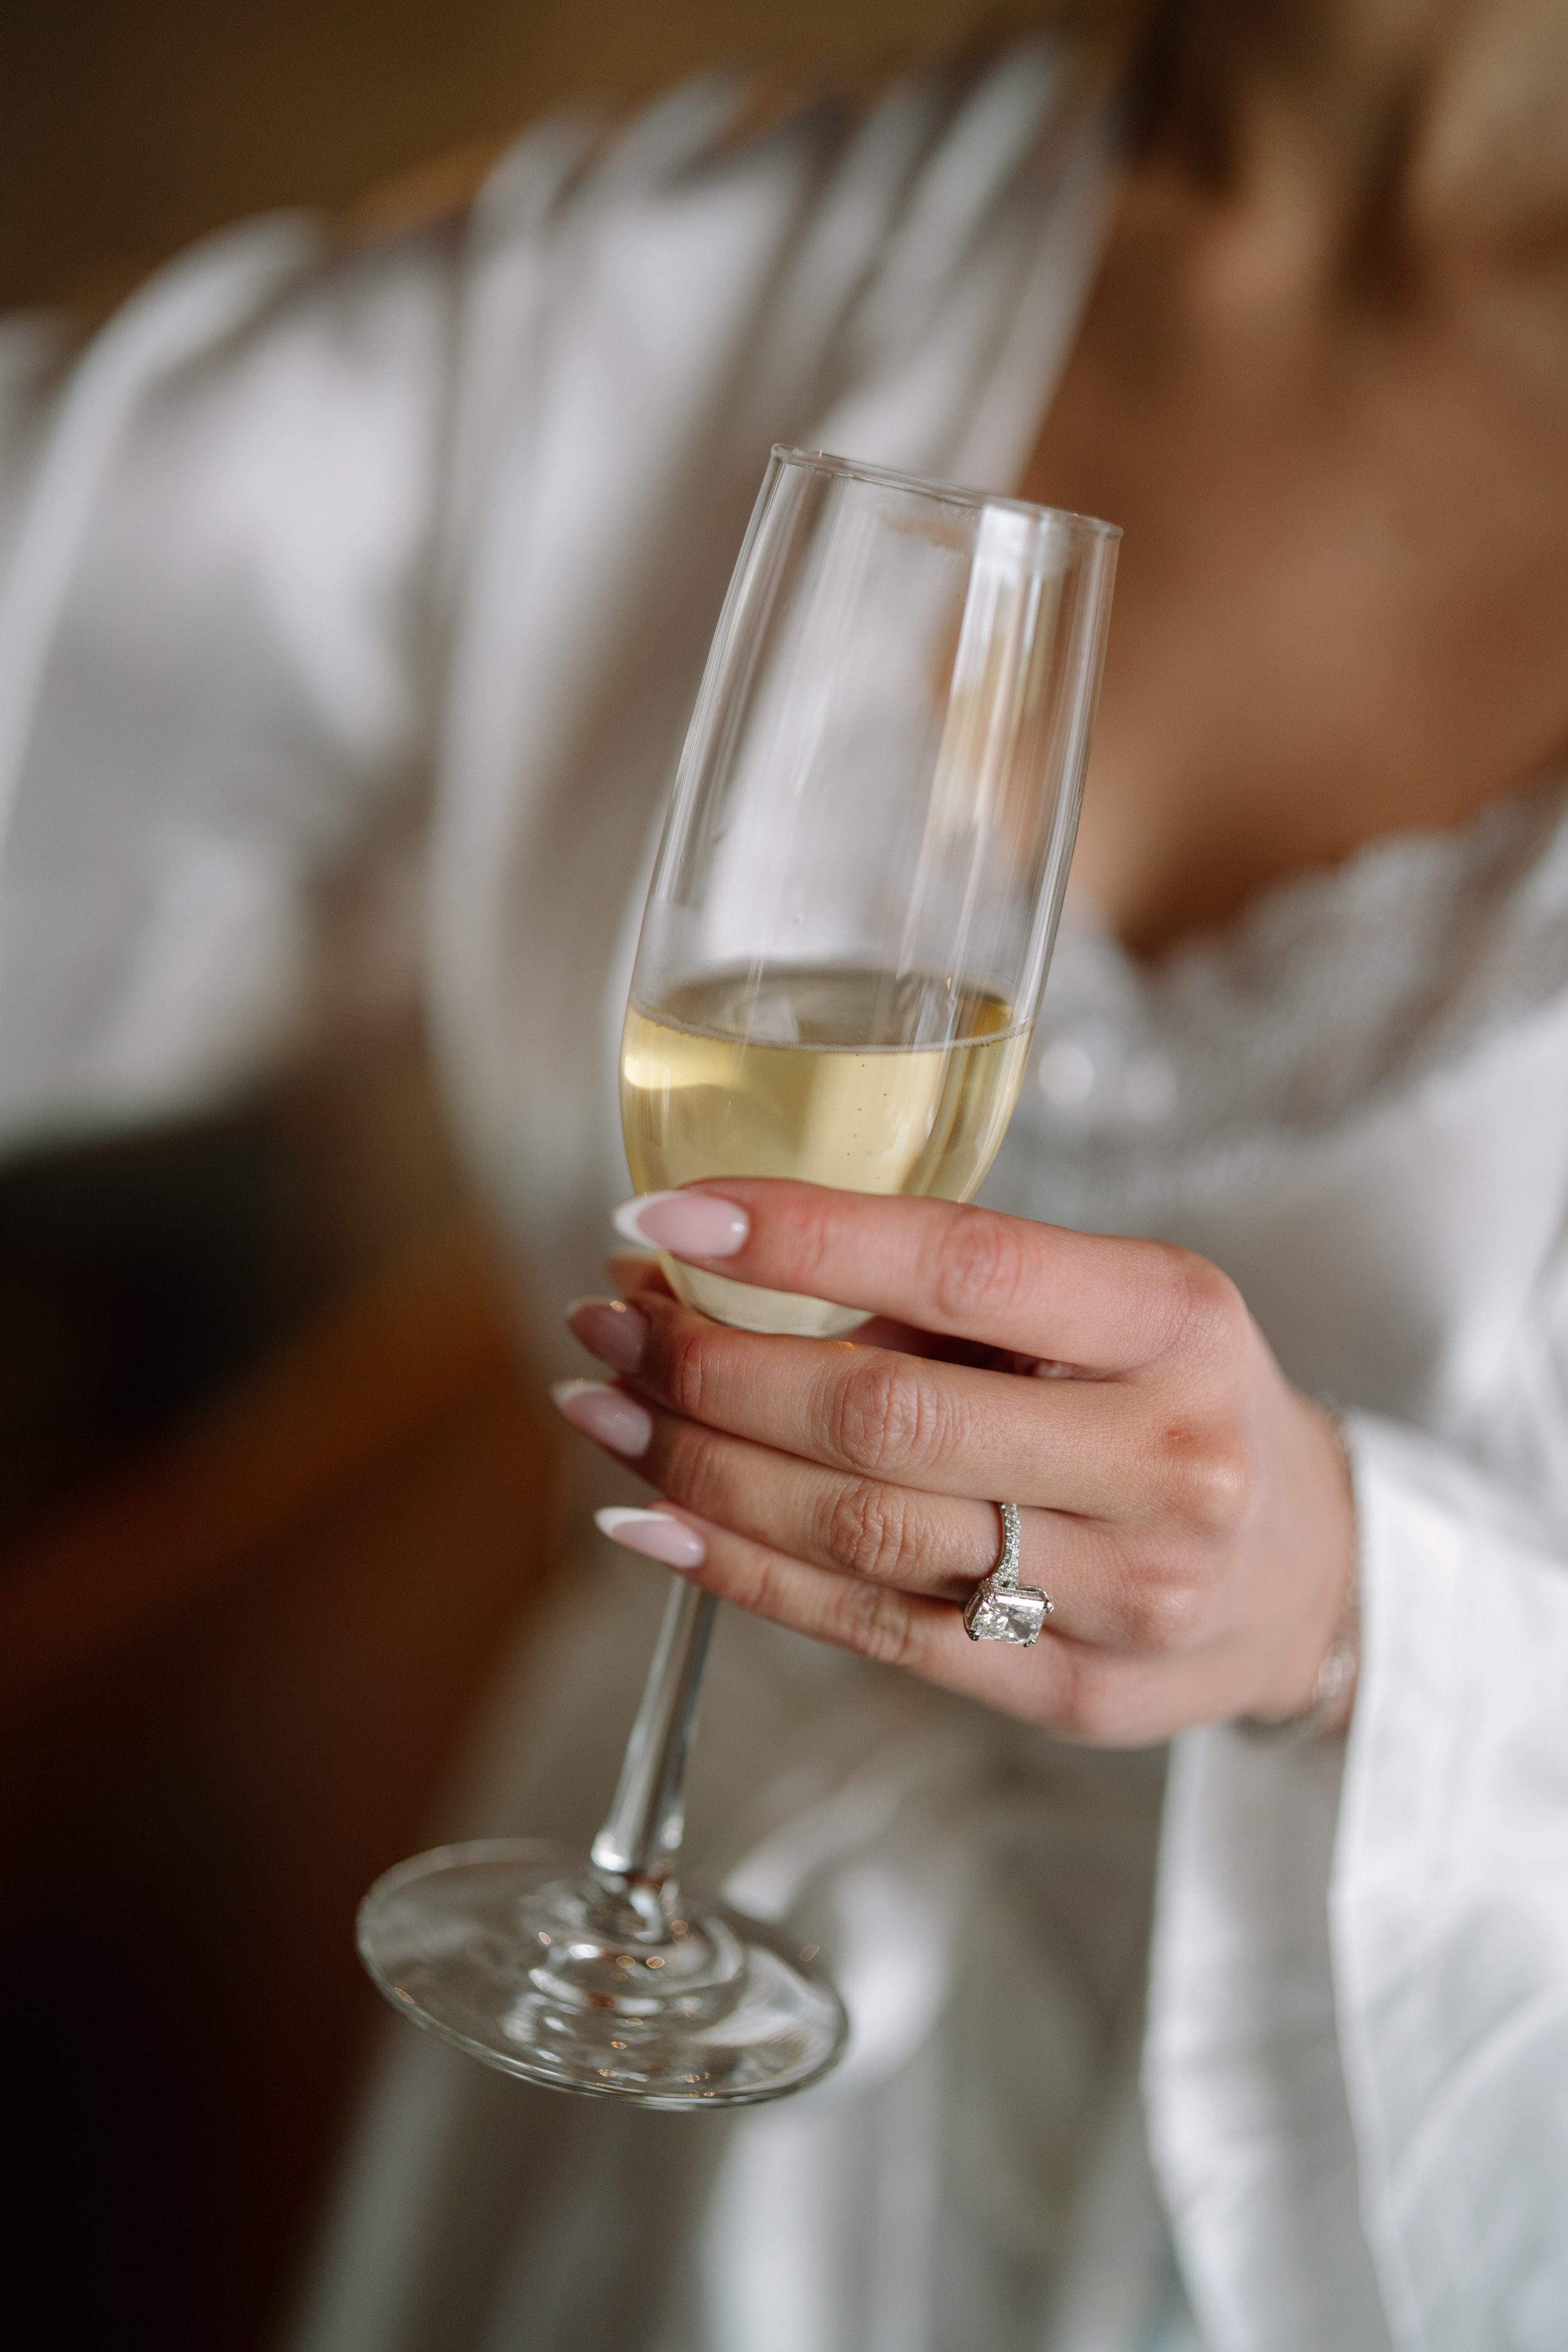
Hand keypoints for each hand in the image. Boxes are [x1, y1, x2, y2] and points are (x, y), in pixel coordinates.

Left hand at [553, 1182, 1355, 1744]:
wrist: (1309, 1573)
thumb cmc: (1179, 1402)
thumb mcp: (1116, 1304)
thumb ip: (948, 1295)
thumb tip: (709, 1273)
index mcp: (1174, 1321)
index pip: (961, 1264)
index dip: (797, 1237)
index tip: (663, 1220)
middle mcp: (1165, 1461)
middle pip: (880, 1418)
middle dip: (707, 1367)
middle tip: (606, 1324)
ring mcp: (1122, 1595)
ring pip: (856, 1531)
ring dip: (694, 1464)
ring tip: (599, 1406)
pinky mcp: (1067, 1692)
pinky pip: (867, 1629)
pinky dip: (736, 1569)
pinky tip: (649, 1518)